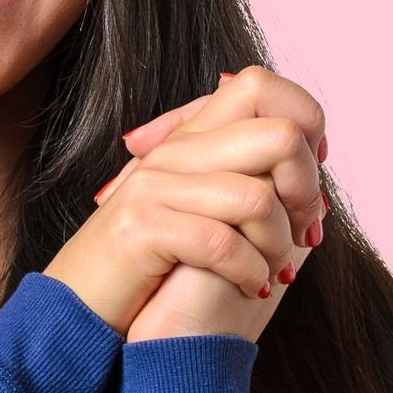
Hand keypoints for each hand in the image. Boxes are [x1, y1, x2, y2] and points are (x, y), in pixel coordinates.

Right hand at [43, 66, 327, 343]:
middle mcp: (172, 153)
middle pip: (279, 134)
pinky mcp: (141, 230)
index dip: (304, 122)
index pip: (260, 85)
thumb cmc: (149, 265)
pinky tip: (252, 286)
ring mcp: (153, 188)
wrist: (80, 307)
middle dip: (306, 188)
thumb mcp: (196, 205)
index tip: (306, 173)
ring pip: (258, 198)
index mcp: (187, 139)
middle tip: (304, 230)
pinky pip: (222, 244)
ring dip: (280, 245)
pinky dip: (251, 273)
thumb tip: (313, 155)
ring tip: (274, 270)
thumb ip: (240, 173)